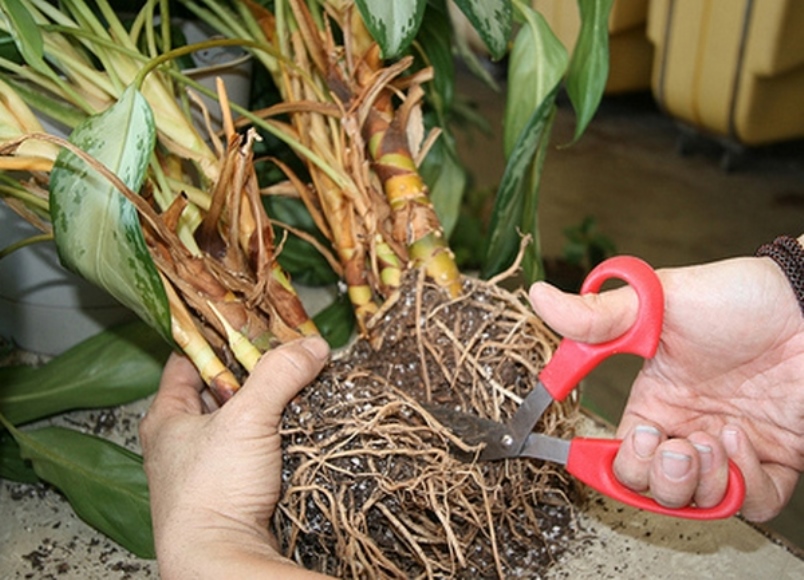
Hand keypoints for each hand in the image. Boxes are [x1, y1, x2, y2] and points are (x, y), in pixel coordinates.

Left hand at [139, 337, 331, 578]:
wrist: (222, 562)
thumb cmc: (213, 492)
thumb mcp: (247, 419)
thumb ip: (279, 375)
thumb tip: (312, 346)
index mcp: (166, 418)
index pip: (187, 360)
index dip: (217, 339)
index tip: (249, 325)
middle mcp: (181, 443)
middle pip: (219, 390)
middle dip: (253, 375)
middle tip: (285, 357)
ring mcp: (206, 470)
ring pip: (241, 423)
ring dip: (268, 409)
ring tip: (298, 390)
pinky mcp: (231, 492)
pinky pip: (256, 452)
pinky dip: (275, 440)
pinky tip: (297, 431)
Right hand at [529, 256, 803, 520]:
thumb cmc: (738, 299)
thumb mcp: (661, 302)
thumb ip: (600, 314)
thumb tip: (540, 297)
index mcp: (655, 399)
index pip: (619, 452)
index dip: (612, 461)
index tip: (619, 445)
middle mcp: (688, 427)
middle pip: (652, 487)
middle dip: (656, 477)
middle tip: (672, 445)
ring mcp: (729, 447)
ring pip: (697, 502)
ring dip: (697, 481)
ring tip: (711, 439)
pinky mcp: (774, 460)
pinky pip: (752, 502)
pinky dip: (742, 485)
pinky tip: (740, 439)